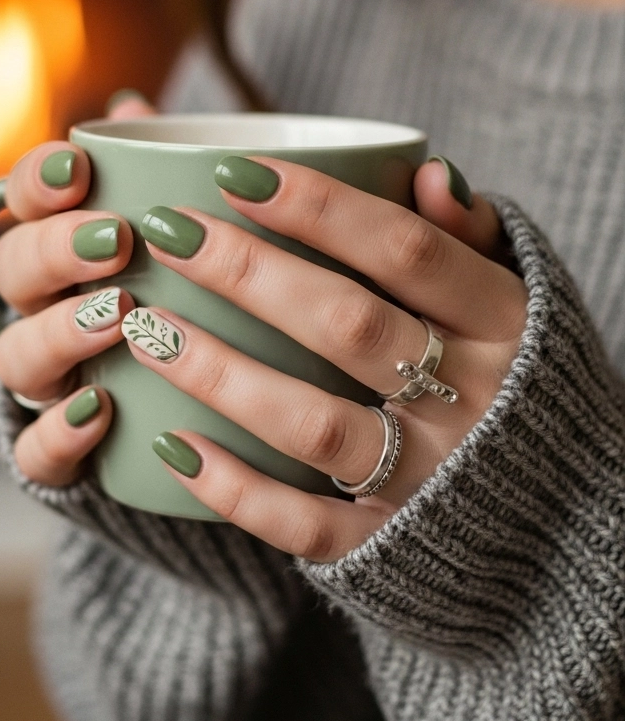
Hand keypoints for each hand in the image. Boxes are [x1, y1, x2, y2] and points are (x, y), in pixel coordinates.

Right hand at [0, 92, 153, 484]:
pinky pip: (37, 451)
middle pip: (12, 270)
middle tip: (115, 240)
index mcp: (61, 245)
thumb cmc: (188, 296)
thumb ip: (163, 174)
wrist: (194, 412)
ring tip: (116, 317)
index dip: (37, 180)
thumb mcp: (190, 232)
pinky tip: (101, 410)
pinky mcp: (64, 452)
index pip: (21, 199)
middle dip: (54, 249)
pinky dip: (61, 432)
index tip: (79, 166)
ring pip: (16, 355)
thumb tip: (136, 110)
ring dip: (60, 332)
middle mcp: (41, 309)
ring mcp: (48, 382)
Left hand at [122, 158, 526, 560]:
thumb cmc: (525, 381)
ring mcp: (434, 482)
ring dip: (222, 375)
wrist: (574, 521)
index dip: (318, 207)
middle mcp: (474, 402)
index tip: (232, 172)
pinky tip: (170, 443)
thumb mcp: (526, 300)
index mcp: (506, 325)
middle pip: (348, 325)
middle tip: (167, 233)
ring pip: (316, 426)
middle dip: (248, 274)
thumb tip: (427, 171)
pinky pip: (306, 525)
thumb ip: (471, 238)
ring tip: (147, 329)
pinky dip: (236, 489)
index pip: (405, 250)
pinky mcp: (395, 549)